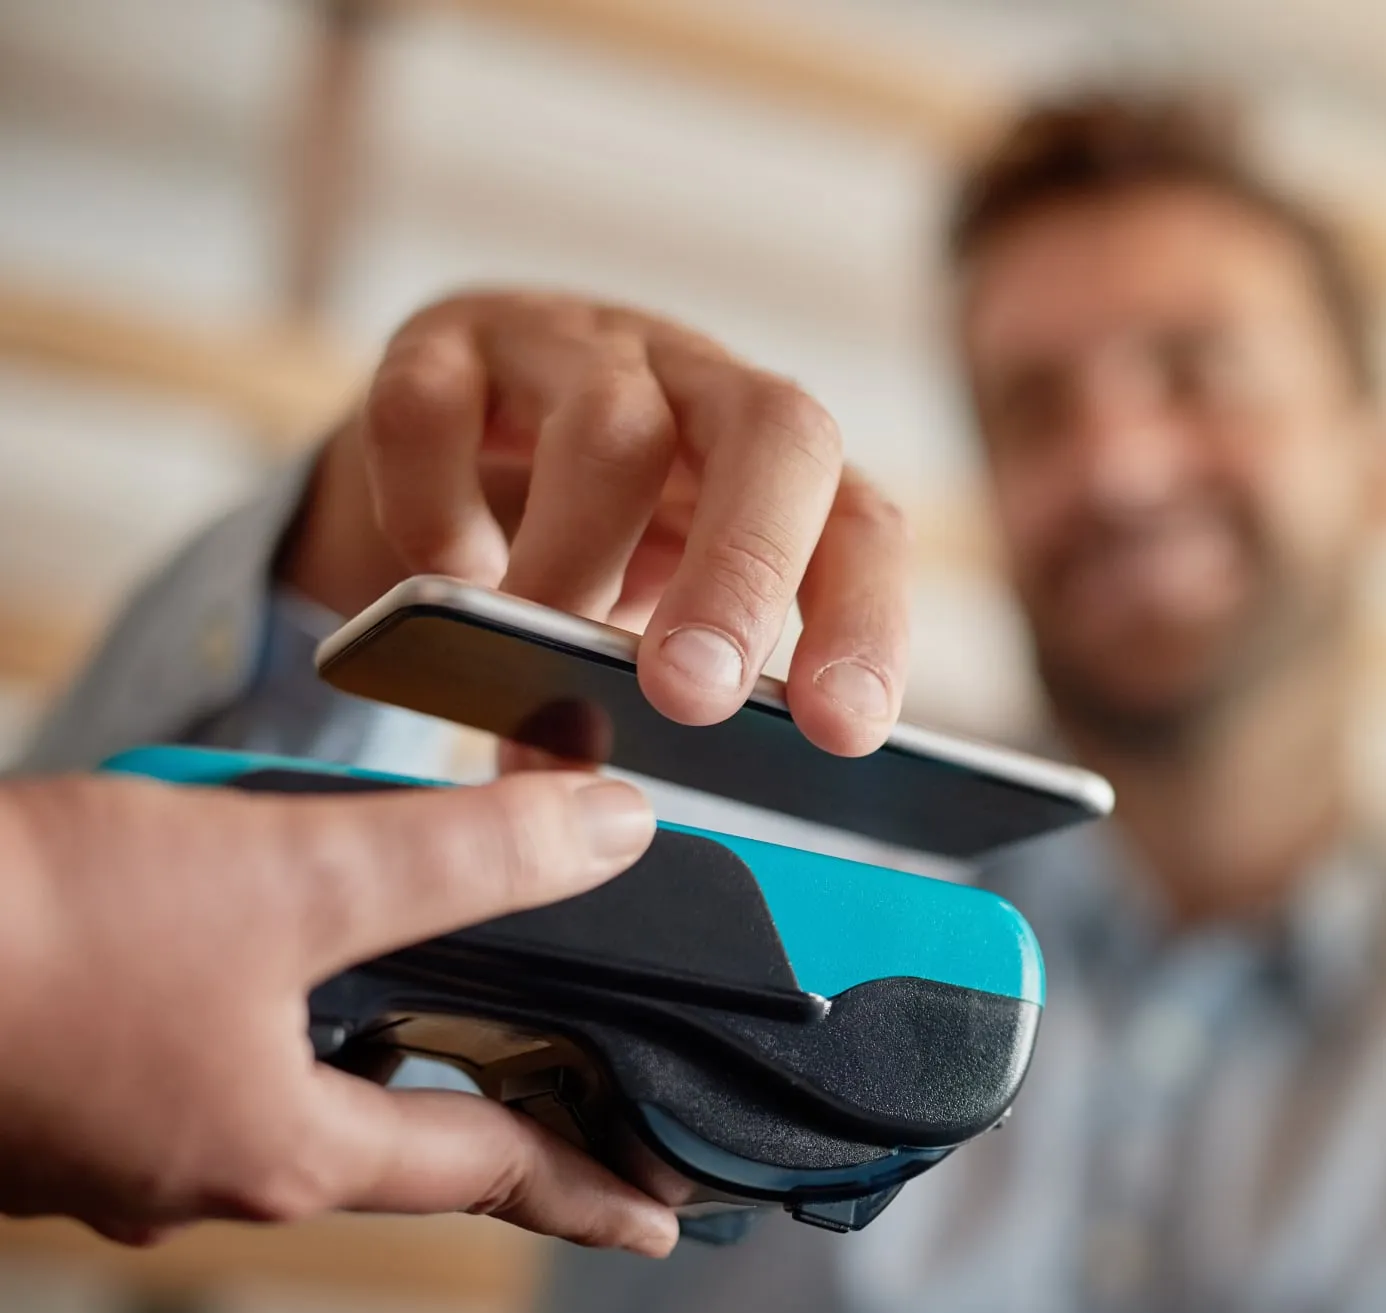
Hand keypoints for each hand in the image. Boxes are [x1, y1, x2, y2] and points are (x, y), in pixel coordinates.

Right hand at [0, 770, 677, 1254]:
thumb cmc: (29, 938)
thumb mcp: (291, 874)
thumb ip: (464, 859)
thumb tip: (613, 835)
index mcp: (285, 1151)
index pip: (489, 1174)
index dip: (590, 1186)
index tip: (659, 1220)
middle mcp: (208, 1166)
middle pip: (398, 1126)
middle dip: (488, 1082)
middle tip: (568, 1061)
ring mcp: (124, 1132)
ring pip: (294, 1075)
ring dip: (372, 1012)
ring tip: (433, 951)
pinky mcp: (62, 1076)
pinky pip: (205, 1042)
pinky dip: (272, 985)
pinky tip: (262, 918)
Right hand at [283, 291, 909, 753]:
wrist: (458, 423)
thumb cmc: (597, 541)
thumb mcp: (654, 613)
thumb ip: (664, 688)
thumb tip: (601, 811)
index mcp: (784, 465)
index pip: (863, 526)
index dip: (866, 621)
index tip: (844, 730)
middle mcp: (700, 384)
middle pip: (773, 433)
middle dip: (743, 572)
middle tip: (693, 696)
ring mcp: (576, 350)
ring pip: (605, 421)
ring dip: (574, 559)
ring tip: (535, 653)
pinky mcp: (445, 341)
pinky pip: (434, 405)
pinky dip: (433, 504)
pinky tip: (441, 575)